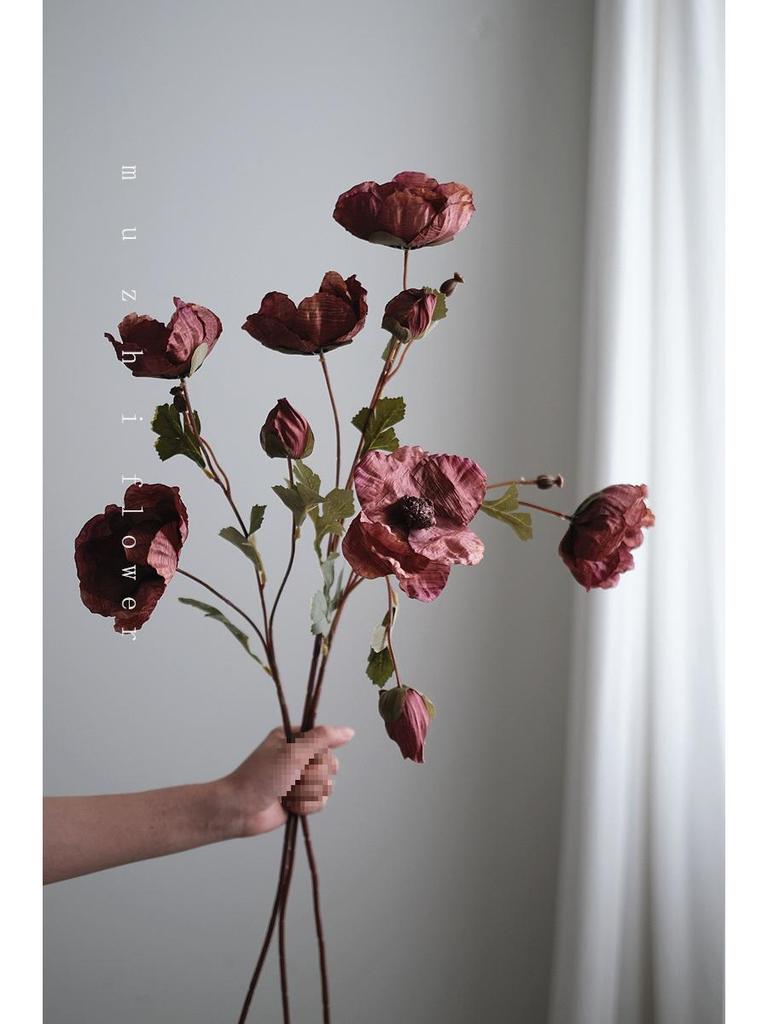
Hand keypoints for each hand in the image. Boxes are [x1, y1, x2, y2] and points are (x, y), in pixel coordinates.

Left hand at [222, 725, 354, 836]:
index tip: (307, 758)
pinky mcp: (301, 799)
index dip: (320, 753)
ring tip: (288, 793)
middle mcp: (299, 757)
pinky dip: (306, 806)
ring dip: (308, 792)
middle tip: (294, 777)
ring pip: (327, 785)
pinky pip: (320, 802)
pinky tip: (289, 805)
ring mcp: (300, 779)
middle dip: (313, 776)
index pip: (325, 740)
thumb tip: (349, 731)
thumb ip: (322, 739)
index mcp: (294, 738)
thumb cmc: (261, 776)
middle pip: (330, 764)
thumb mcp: (293, 752)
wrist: (241, 809)